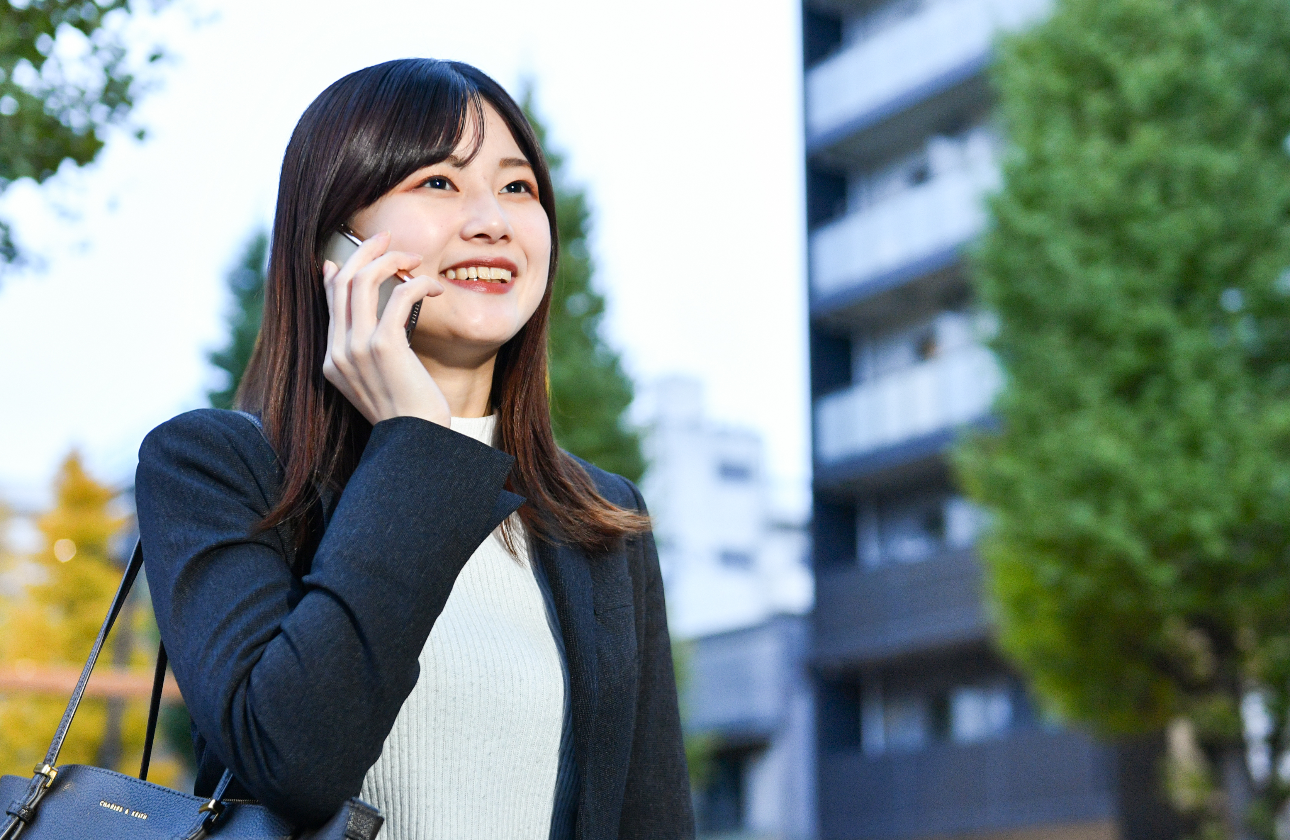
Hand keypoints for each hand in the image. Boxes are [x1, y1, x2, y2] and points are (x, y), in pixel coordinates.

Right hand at [321, 230, 450, 425]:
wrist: (419, 443)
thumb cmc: (410, 413)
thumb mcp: (382, 378)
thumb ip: (373, 346)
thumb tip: (380, 318)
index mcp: (332, 359)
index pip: (331, 298)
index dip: (345, 266)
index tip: (367, 250)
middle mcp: (337, 352)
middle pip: (342, 281)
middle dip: (367, 251)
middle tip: (390, 238)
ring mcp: (356, 349)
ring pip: (363, 281)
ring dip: (391, 260)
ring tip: (415, 259)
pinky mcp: (383, 346)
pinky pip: (397, 296)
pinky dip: (417, 283)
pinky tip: (434, 288)